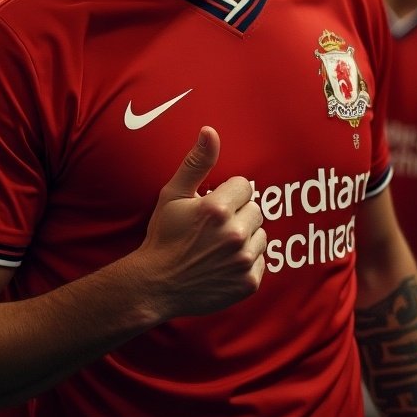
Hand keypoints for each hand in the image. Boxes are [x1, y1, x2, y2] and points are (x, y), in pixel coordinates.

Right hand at [138, 126, 265, 319]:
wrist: (155, 285)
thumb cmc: (163, 236)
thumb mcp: (173, 194)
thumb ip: (197, 162)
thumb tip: (210, 130)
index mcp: (217, 208)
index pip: (245, 186)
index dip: (227, 194)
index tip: (211, 207)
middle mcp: (234, 234)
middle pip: (255, 210)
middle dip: (238, 214)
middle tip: (214, 227)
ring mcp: (243, 260)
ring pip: (260, 235)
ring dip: (245, 237)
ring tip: (219, 246)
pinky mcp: (249, 282)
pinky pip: (261, 261)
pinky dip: (247, 262)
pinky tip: (224, 264)